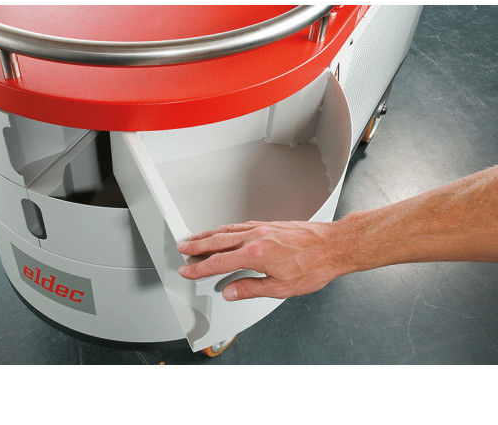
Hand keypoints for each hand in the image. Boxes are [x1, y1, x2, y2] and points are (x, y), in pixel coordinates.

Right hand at [177, 220, 354, 300]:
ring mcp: (262, 228)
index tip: (187, 271)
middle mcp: (256, 237)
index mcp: (256, 254)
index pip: (219, 262)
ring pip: (226, 230)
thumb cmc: (315, 265)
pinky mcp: (269, 224)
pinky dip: (225, 228)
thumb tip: (231, 292)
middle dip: (196, 246)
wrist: (335, 245)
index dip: (199, 268)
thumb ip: (251, 289)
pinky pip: (239, 225)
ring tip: (194, 239)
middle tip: (181, 250)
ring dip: (208, 235)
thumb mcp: (282, 288)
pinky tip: (223, 231)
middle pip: (217, 241)